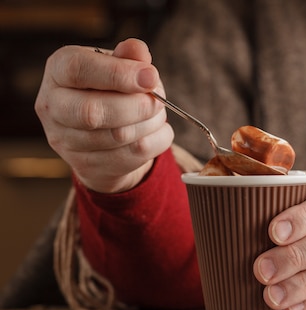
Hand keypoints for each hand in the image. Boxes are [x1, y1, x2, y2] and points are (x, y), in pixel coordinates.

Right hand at [34, 38, 172, 192]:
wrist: (103, 135)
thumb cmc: (112, 90)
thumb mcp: (119, 66)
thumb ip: (129, 56)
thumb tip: (138, 51)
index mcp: (57, 71)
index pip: (78, 69)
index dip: (118, 73)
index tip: (151, 77)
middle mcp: (53, 106)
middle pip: (92, 112)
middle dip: (136, 106)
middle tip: (157, 101)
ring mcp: (65, 141)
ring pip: (117, 137)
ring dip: (149, 124)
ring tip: (157, 114)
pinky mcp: (86, 166)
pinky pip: (132, 156)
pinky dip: (155, 142)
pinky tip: (156, 132)